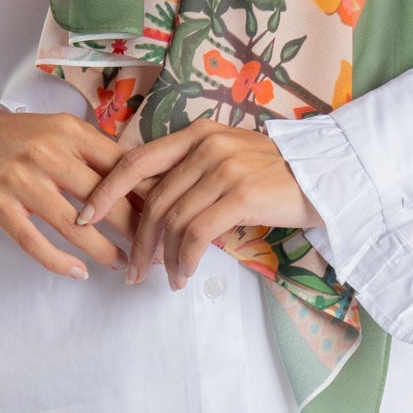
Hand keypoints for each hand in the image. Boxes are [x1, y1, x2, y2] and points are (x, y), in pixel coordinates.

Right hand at [0, 102, 154, 281]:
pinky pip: (35, 243)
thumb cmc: (14, 137)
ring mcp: (21, 180)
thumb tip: (140, 181)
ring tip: (124, 264)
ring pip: (75, 225)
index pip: (121, 165)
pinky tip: (79, 273)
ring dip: (105, 250)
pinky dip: (60, 262)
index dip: (147, 193)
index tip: (167, 215)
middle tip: (155, 249)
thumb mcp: (55, 130)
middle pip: (106, 198)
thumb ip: (91, 152)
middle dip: (136, 228)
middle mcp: (48, 153)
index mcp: (68, 131)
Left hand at [75, 121, 324, 292]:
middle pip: (152, 199)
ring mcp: (223, 168)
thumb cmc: (274, 173)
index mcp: (196, 133)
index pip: (136, 160)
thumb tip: (149, 205)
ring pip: (172, 220)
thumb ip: (190, 172)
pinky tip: (184, 275)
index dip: (106, 189)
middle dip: (136, 239)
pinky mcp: (241, 194)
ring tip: (163, 279)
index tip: (85, 215)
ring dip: (163, 257)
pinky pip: (197, 234)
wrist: (326, 172)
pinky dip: (185, 260)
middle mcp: (205, 145)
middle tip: (132, 269)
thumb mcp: (226, 159)